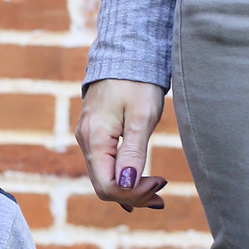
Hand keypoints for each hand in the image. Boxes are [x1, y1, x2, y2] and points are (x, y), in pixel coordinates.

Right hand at [75, 78, 166, 210]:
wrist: (127, 53)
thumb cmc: (138, 81)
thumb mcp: (142, 117)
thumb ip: (133, 153)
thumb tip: (127, 186)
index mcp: (95, 138)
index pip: (107, 186)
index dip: (134, 193)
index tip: (161, 182)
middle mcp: (86, 141)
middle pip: (104, 186)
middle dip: (134, 195)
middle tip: (162, 192)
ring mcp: (88, 138)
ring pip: (105, 177)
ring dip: (131, 189)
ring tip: (158, 191)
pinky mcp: (96, 134)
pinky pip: (105, 165)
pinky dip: (123, 177)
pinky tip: (140, 184)